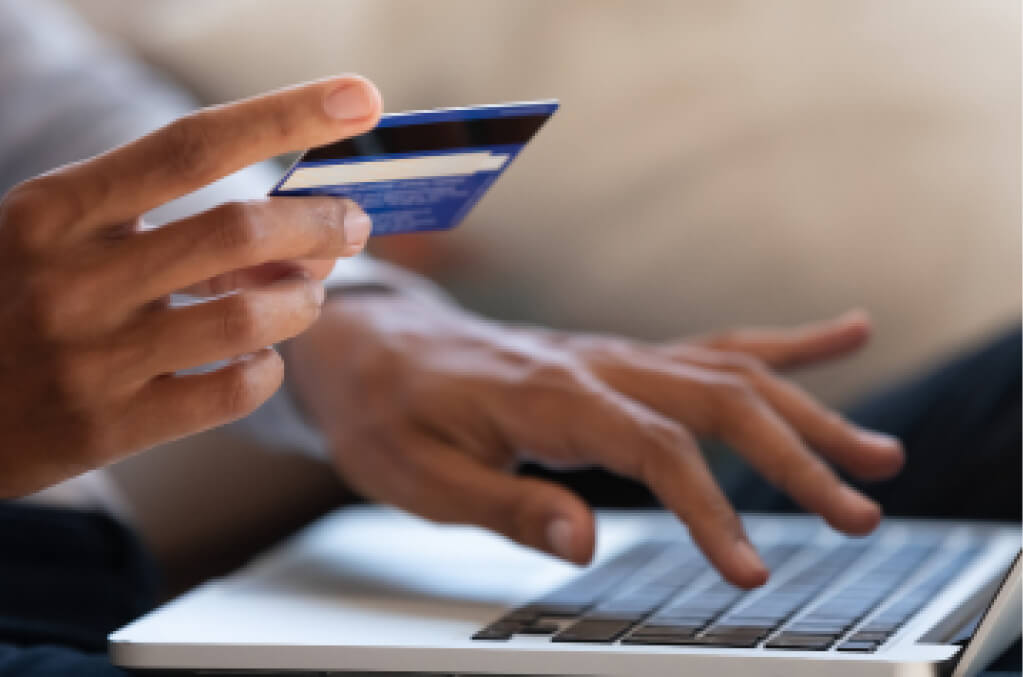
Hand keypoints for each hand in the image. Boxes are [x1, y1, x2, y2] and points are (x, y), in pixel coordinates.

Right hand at [0, 75, 382, 496]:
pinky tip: (260, 357)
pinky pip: (235, 390)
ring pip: (251, 316)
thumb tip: (298, 219)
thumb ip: (165, 216)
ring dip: (303, 301)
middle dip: (320, 223)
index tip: (357, 99)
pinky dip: (268, 368)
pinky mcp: (112, 426)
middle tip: (352, 223)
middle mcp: (71, 279)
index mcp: (56, 209)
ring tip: (306, 295)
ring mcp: (92, 358)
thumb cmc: (21, 299)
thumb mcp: (62, 233)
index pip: (192, 146)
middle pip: (240, 232)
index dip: (285, 116)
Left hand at [287, 294, 903, 587]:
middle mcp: (597, 363)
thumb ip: (507, 505)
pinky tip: (843, 336)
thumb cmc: (389, 411)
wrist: (371, 345)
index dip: (710, 511)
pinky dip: (783, 345)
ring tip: (879, 455)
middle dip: (796, 457)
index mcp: (551, 396)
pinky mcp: (619, 359)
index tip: (752, 570)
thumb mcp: (421, 475)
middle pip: (719, 401)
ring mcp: (614, 354)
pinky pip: (713, 346)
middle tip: (861, 510)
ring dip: (810, 410)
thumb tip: (587, 542)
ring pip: (732, 371)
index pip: (655, 450)